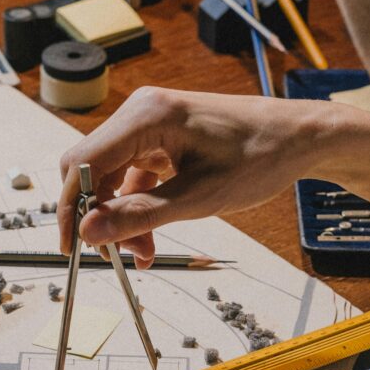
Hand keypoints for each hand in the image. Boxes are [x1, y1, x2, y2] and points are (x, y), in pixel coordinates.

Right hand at [58, 87, 346, 267]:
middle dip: (99, 216)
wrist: (299, 138)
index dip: (70, 207)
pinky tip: (150, 237)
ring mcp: (148, 124)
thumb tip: (90, 231)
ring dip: (120, 217)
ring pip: (110, 177)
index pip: (81, 163)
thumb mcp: (199, 197)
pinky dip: (137, 207)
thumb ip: (141, 214)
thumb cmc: (259, 157)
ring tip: (143, 253)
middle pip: (90, 170)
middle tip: (113, 256)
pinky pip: (131, 176)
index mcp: (146, 116)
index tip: (72, 247)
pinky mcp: (159, 137)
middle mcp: (140, 112)